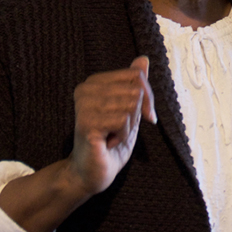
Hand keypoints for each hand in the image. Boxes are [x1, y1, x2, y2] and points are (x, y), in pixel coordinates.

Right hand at [0, 56, 156, 231]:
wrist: (92, 173)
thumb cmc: (111, 142)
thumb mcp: (129, 110)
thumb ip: (134, 85)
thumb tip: (143, 59)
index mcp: (94, 82)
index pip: (137, 75)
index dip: (147, 98)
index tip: (143, 117)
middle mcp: (86, 89)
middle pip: (136, 90)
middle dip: (137, 115)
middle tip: (119, 130)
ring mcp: (84, 105)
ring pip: (131, 105)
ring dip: (129, 127)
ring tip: (112, 136)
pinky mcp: (86, 122)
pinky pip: (123, 120)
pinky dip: (123, 136)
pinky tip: (108, 142)